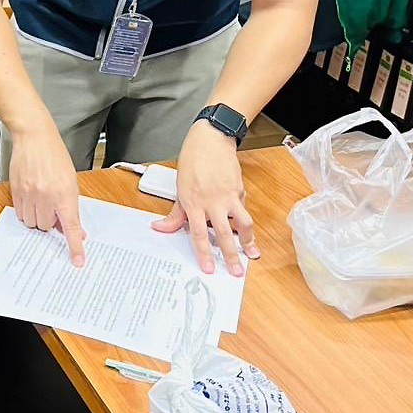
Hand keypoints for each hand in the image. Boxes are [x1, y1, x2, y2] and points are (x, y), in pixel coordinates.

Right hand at [10, 124, 85, 265]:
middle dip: (50, 222)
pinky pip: (20, 213)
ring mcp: (29, 194)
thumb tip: (74, 229)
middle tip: (53, 210)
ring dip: (37, 217)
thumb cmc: (55, 156)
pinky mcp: (16, 191)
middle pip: (46, 227)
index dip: (75, 246)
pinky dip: (26, 211)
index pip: (71, 227)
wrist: (35, 137)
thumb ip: (71, 206)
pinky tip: (31, 198)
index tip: (77, 261)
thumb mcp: (70, 181)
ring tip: (41, 201)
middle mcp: (46, 196)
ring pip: (32, 222)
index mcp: (64, 194)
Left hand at [151, 120, 259, 276]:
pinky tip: (244, 228)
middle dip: (231, 255)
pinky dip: (243, 220)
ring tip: (252, 254)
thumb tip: (160, 228)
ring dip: (248, 241)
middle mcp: (212, 202)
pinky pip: (243, 209)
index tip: (209, 268)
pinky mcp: (239, 190)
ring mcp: (228, 196)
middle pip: (224, 234)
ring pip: (243, 223)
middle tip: (237, 272)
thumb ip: (175, 213)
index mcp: (193, 203)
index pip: (199, 234)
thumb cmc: (192, 162)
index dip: (204, 253)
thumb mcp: (179, 189)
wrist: (209, 141)